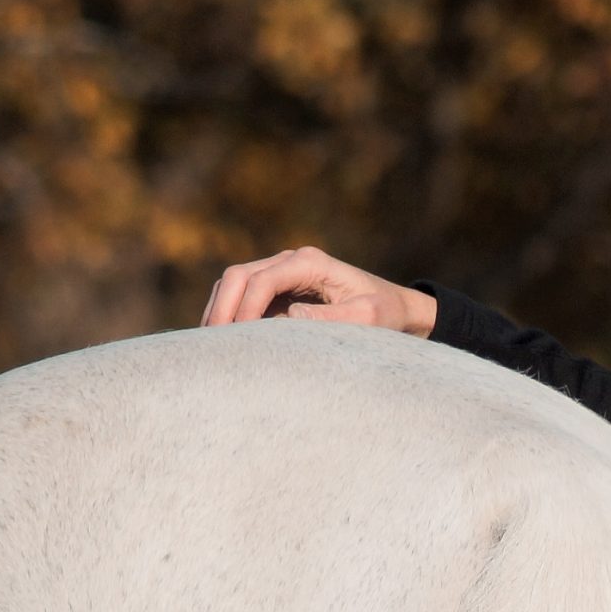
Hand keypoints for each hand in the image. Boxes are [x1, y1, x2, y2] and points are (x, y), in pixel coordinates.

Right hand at [198, 246, 438, 334]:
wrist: (397, 310)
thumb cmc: (386, 314)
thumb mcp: (367, 318)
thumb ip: (330, 318)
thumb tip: (287, 316)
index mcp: (311, 263)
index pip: (263, 279)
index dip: (245, 309)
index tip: (240, 341)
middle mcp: (291, 262)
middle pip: (237, 276)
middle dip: (222, 309)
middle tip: (213, 347)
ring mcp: (281, 274)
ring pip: (232, 285)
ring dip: (219, 312)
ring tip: (213, 349)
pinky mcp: (277, 292)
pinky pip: (241, 299)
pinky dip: (227, 317)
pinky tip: (225, 345)